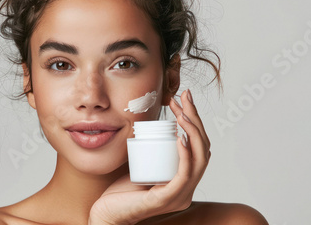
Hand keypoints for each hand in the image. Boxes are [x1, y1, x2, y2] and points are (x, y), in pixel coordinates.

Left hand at [89, 89, 210, 224]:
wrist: (108, 212)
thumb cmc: (122, 189)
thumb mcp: (142, 164)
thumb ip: (151, 151)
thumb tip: (152, 124)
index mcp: (184, 180)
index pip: (198, 146)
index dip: (194, 120)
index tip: (181, 99)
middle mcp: (187, 188)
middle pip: (202, 149)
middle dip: (195, 119)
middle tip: (184, 97)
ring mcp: (180, 194)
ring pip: (199, 160)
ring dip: (193, 133)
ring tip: (183, 114)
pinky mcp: (168, 198)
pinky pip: (183, 175)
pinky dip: (186, 155)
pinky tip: (181, 138)